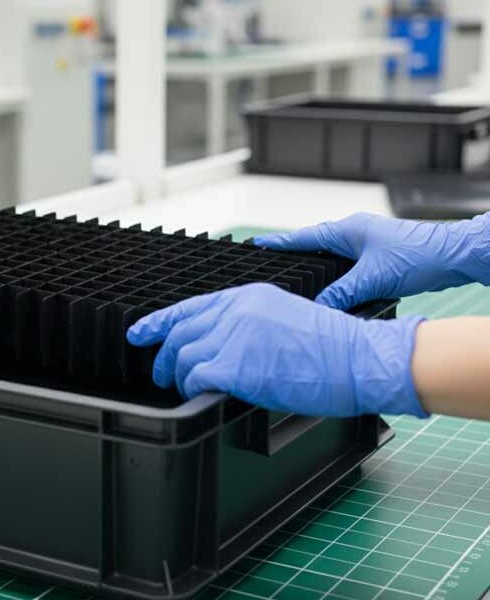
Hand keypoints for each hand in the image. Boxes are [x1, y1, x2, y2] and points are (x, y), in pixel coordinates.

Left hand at [126, 283, 427, 416]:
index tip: (139, 333)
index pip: (189, 306)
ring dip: (177, 376)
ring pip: (182, 356)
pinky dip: (192, 389)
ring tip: (181, 389)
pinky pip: (196, 378)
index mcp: (247, 296)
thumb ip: (248, 324)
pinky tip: (199, 395)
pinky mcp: (236, 366)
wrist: (359, 359)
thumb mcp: (283, 317)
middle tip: (160, 375)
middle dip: (163, 356)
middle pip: (179, 332)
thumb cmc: (333, 348)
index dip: (158, 322)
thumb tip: (221, 346)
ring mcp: (235, 336)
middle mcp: (236, 311)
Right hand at [255, 212, 489, 309]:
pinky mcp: (377, 257)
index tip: (254, 246)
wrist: (454, 255)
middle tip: (269, 264)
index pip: (302, 237)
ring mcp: (366, 244)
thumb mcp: (373, 278)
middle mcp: (354, 234)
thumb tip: (318, 307)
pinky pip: (346, 267)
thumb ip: (342, 293)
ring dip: (316, 269)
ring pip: (331, 259)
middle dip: (293, 256)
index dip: (277, 244)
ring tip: (295, 280)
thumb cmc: (419, 256)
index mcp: (347, 230)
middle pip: (314, 246)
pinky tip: (332, 290)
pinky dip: (335, 277)